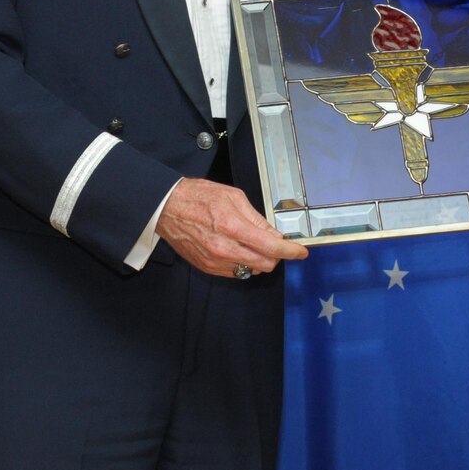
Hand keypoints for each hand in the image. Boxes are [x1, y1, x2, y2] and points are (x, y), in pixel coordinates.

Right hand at [157, 179, 308, 278]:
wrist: (167, 208)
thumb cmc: (199, 197)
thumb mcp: (233, 197)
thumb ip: (256, 219)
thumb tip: (275, 235)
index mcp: (232, 227)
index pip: (271, 247)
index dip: (291, 251)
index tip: (301, 251)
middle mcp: (224, 249)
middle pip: (265, 264)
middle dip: (276, 256)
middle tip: (275, 243)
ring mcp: (214, 261)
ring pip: (251, 270)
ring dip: (259, 259)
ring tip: (252, 242)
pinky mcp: (207, 267)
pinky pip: (236, 272)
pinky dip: (244, 263)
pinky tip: (238, 248)